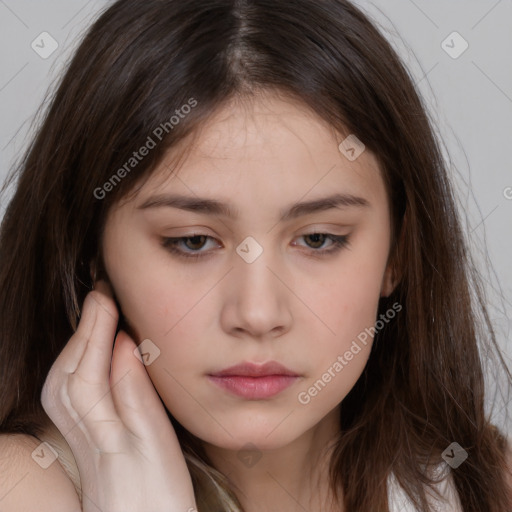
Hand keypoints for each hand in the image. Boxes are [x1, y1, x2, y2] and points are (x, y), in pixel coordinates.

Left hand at [41, 280, 196, 511]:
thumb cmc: (160, 496)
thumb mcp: (157, 441)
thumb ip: (135, 391)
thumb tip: (123, 343)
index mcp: (104, 431)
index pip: (89, 368)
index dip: (95, 328)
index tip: (106, 294)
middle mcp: (83, 433)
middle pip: (69, 371)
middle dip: (83, 329)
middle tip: (101, 294)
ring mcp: (79, 440)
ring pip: (63, 382)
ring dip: (77, 344)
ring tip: (96, 316)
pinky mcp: (83, 443)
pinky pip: (67, 396)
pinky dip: (77, 366)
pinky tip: (91, 357)